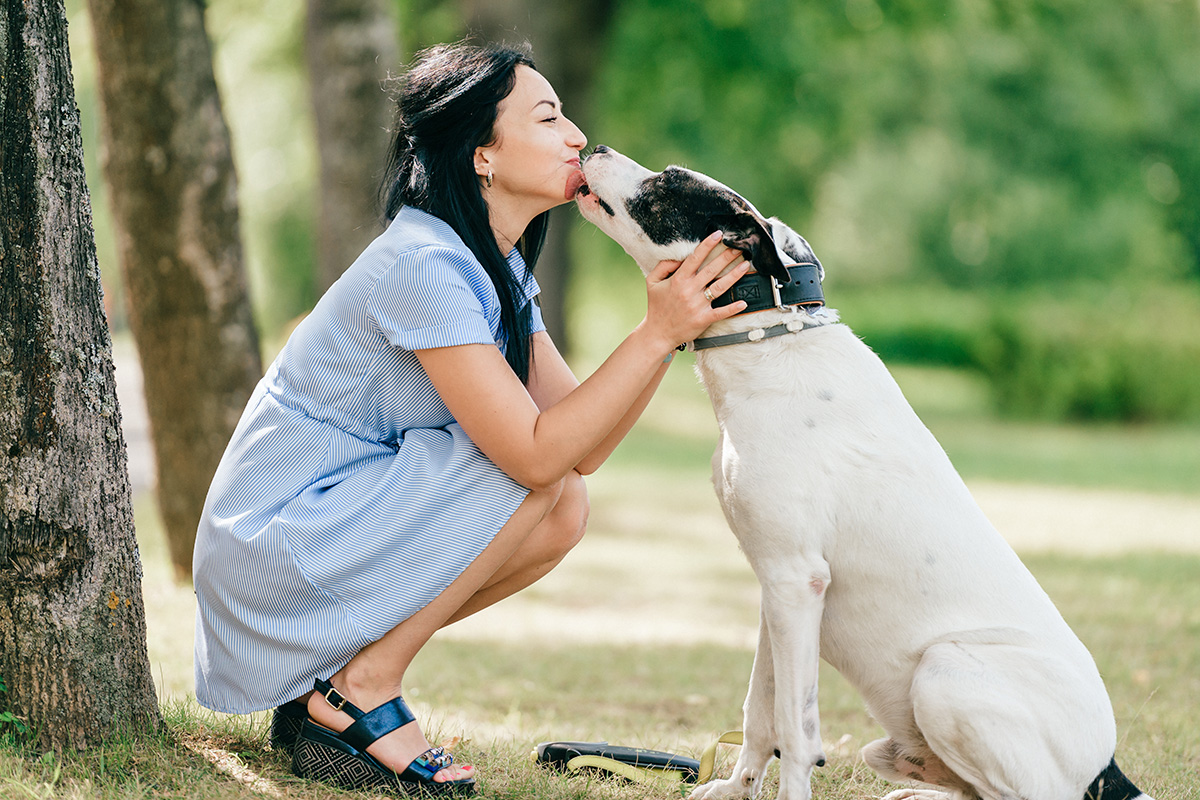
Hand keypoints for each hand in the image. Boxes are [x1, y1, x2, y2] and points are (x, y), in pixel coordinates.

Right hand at [643, 231, 750, 350]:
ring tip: (745, 265)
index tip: (719, 235)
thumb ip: (663, 266)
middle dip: (726, 257)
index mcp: (678, 280)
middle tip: (739, 247)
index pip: (695, 258)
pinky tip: (743, 302)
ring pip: (719, 287)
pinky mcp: (703, 319)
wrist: (657, 333)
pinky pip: (721, 312)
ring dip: (734, 275)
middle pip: (711, 270)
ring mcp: (697, 305)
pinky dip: (733, 308)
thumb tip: (678, 256)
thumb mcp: (652, 282)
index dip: (707, 245)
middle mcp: (689, 291)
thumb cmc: (656, 306)